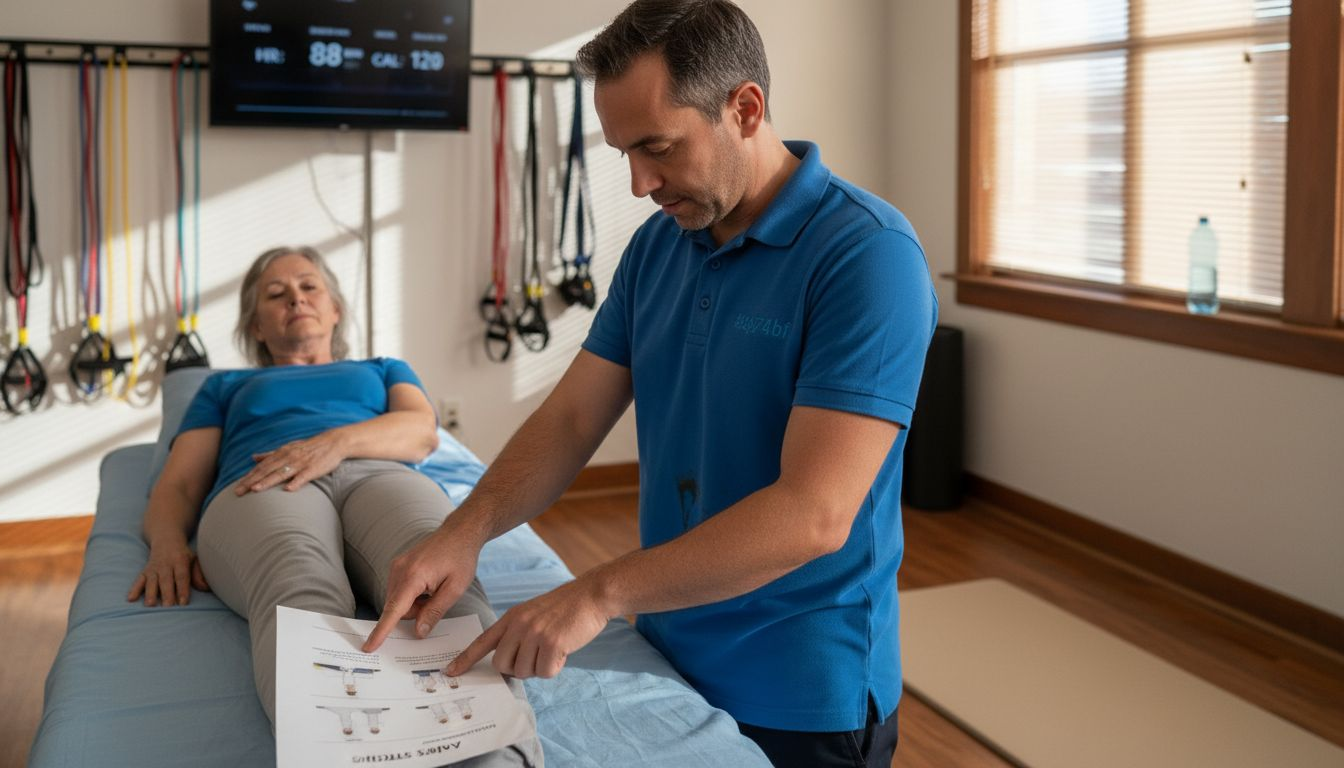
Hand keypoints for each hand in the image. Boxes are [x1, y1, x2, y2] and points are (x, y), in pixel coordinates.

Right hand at [127, 539, 209, 606]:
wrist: (166, 539)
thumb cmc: (184, 555)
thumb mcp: (195, 559)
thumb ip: (199, 574)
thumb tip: (206, 587)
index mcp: (180, 560)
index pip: (181, 576)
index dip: (182, 589)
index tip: (183, 603)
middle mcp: (166, 564)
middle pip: (166, 580)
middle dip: (167, 593)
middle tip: (168, 606)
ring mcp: (154, 568)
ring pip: (152, 581)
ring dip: (150, 592)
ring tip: (150, 605)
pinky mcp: (145, 571)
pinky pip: (139, 580)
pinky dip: (134, 589)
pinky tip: (131, 598)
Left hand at [234, 431, 345, 495]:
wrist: (333, 442)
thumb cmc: (309, 448)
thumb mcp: (288, 449)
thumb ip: (270, 454)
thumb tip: (253, 457)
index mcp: (281, 454)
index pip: (261, 467)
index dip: (249, 477)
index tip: (237, 487)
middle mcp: (288, 458)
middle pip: (267, 471)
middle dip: (251, 482)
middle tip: (238, 492)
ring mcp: (300, 463)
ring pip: (281, 474)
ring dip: (268, 481)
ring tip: (256, 490)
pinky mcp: (313, 468)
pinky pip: (303, 476)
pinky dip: (296, 482)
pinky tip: (288, 489)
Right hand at [363, 526, 483, 651]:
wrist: (459, 532)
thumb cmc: (461, 558)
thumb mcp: (455, 589)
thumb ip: (434, 612)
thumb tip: (418, 633)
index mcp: (413, 576)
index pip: (393, 610)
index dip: (381, 631)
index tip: (368, 647)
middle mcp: (399, 570)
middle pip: (397, 608)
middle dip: (415, 612)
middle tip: (437, 597)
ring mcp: (396, 566)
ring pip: (398, 601)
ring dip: (414, 603)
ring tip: (435, 588)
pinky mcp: (397, 565)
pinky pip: (399, 591)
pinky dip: (412, 594)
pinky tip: (428, 583)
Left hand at [445, 578, 610, 679]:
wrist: (590, 595)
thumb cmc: (565, 609)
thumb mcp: (533, 614)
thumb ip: (518, 634)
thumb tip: (511, 664)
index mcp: (511, 618)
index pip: (482, 642)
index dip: (465, 659)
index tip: (450, 671)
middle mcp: (519, 625)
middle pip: (502, 665)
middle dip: (518, 669)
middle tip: (537, 657)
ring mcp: (535, 633)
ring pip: (524, 672)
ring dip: (540, 668)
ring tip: (554, 649)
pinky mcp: (552, 643)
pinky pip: (545, 672)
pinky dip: (555, 668)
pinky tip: (563, 651)